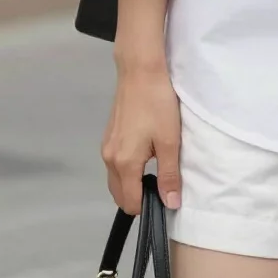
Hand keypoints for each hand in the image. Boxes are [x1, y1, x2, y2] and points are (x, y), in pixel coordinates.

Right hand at [101, 62, 181, 215]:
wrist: (140, 70)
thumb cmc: (157, 104)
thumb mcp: (170, 141)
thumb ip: (169, 175)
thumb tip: (171, 204)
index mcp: (123, 164)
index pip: (130, 203)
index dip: (148, 207)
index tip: (165, 198)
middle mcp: (109, 159)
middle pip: (119, 194)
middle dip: (138, 198)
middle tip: (162, 185)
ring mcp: (106, 146)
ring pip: (115, 179)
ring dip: (131, 183)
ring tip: (156, 170)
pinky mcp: (109, 135)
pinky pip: (114, 164)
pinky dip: (127, 170)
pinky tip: (144, 155)